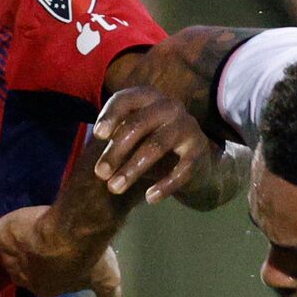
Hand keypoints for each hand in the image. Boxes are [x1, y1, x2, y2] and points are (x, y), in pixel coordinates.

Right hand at [0, 206, 122, 296]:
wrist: (73, 234)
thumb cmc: (89, 256)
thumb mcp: (106, 277)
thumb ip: (107, 292)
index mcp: (48, 286)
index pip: (43, 279)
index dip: (48, 268)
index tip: (53, 259)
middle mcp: (25, 276)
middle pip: (22, 267)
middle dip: (27, 259)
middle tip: (33, 246)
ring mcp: (10, 257)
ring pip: (5, 254)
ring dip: (4, 250)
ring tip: (4, 242)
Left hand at [91, 85, 217, 205]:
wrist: (193, 159)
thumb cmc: (153, 143)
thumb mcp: (134, 137)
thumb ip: (116, 142)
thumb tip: (102, 167)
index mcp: (148, 98)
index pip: (125, 99)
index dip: (110, 115)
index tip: (98, 135)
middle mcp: (169, 106)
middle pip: (137, 124)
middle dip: (116, 150)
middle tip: (100, 174)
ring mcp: (186, 126)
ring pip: (156, 146)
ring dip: (133, 169)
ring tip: (115, 188)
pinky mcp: (199, 149)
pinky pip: (181, 168)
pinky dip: (165, 185)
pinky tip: (150, 198)